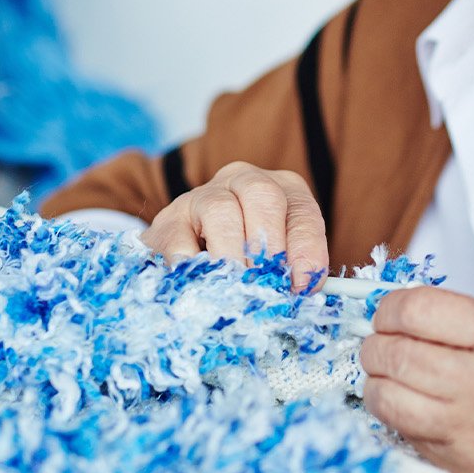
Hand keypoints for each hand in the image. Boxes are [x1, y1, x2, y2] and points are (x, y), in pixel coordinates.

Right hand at [139, 162, 329, 289]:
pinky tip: (199, 285)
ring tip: (235, 288)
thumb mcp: (278, 261)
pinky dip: (191, 264)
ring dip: (231, 254)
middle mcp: (244, 181)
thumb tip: (302, 291)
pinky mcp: (168, 220)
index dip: (305, 249)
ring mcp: (202, 196)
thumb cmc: (248, 261)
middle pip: (262, 195)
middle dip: (267, 244)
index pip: (302, 212)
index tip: (301, 285)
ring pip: (220, 210)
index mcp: (283, 190)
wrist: (189, 256)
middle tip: (266, 283)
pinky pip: (178, 237)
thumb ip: (292, 272)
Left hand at [360, 288, 473, 472]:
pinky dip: (402, 424)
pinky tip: (417, 414)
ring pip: (387, 402)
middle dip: (378, 345)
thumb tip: (436, 327)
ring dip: (380, 386)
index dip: (392, 307)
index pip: (416, 309)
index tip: (391, 310)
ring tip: (390, 378)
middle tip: (381, 341)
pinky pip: (411, 442)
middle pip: (391, 354)